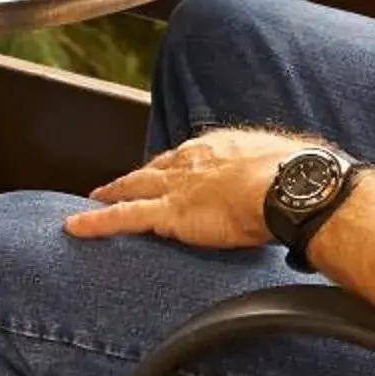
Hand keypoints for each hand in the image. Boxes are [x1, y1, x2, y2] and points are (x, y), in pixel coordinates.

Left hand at [64, 126, 314, 248]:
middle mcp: (192, 162)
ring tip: (94, 199)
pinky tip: (74, 227)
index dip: (175, 166)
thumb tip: (300, 185)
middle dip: (137, 175)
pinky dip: (96, 223)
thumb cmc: (297, 177)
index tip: (169, 171)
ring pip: (133, 189)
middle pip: (156, 168)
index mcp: (221, 148)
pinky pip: (122, 218)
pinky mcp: (167, 214)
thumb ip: (281, 177)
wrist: (289, 187)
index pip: (189, 157)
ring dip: (112, 193)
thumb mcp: (288, 168)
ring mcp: (177, 187)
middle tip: (119, 182)